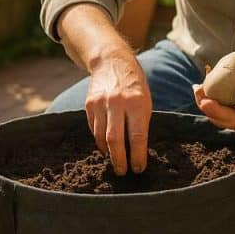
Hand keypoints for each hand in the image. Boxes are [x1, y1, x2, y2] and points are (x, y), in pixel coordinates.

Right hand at [84, 53, 151, 174]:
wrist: (112, 62)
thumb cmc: (134, 85)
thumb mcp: (145, 100)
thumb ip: (141, 123)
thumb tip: (139, 151)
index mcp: (136, 102)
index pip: (137, 136)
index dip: (138, 155)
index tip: (139, 168)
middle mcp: (117, 102)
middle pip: (115, 140)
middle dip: (119, 160)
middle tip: (123, 172)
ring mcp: (100, 103)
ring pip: (101, 137)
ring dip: (108, 152)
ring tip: (115, 161)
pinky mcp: (89, 104)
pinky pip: (94, 129)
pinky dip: (100, 140)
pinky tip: (106, 146)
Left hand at [193, 60, 234, 129]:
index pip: (234, 119)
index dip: (217, 112)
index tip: (205, 100)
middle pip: (223, 120)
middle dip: (207, 108)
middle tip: (197, 91)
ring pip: (220, 114)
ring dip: (206, 103)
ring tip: (197, 87)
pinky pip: (222, 105)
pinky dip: (211, 97)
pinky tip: (204, 84)